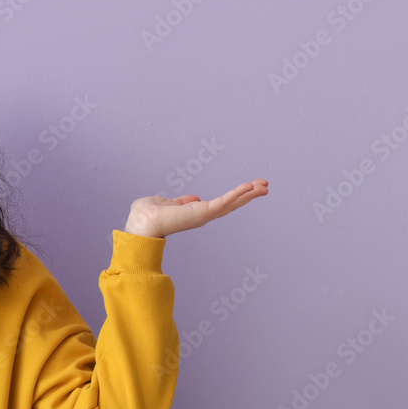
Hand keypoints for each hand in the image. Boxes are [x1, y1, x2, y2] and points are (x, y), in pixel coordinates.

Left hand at [123, 179, 268, 237]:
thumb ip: (182, 202)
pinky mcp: (203, 212)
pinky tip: (250, 187)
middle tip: (265, 186)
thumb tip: (193, 198)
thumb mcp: (168, 203)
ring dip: (249, 194)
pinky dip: (238, 194)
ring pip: (232, 203)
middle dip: (248, 195)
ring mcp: (204, 215)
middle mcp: (203, 215)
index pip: (221, 204)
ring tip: (265, 186)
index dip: (235, 197)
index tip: (248, 187)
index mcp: (195, 213)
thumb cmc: (147, 214)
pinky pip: (224, 201)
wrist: (142, 222)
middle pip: (231, 204)